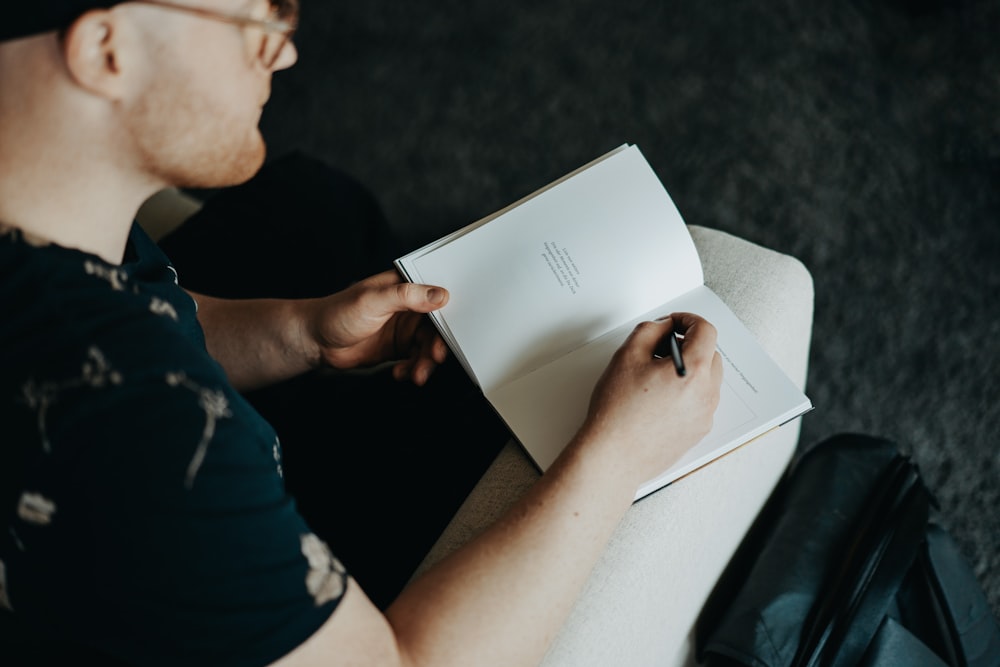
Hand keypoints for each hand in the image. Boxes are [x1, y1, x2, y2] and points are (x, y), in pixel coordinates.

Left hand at [303, 269, 450, 384]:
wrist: (315, 341)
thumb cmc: (337, 312)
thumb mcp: (373, 300)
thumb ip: (407, 296)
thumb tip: (439, 294)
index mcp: (405, 287)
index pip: (437, 296)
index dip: (449, 313)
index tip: (452, 331)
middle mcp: (408, 307)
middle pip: (436, 326)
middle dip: (437, 345)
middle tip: (434, 358)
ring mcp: (404, 328)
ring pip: (427, 346)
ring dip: (425, 362)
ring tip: (416, 374)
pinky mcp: (398, 348)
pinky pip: (416, 359)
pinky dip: (413, 369)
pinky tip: (401, 373)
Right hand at [579, 312, 722, 482]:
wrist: (613, 456)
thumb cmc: (617, 413)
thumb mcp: (627, 355)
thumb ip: (650, 330)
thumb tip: (663, 327)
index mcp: (693, 372)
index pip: (705, 331)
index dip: (687, 319)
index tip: (674, 323)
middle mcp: (706, 394)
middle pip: (710, 354)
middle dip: (688, 345)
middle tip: (660, 349)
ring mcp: (705, 416)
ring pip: (706, 379)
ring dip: (689, 370)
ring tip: (656, 376)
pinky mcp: (698, 432)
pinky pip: (700, 402)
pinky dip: (687, 393)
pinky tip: (659, 399)